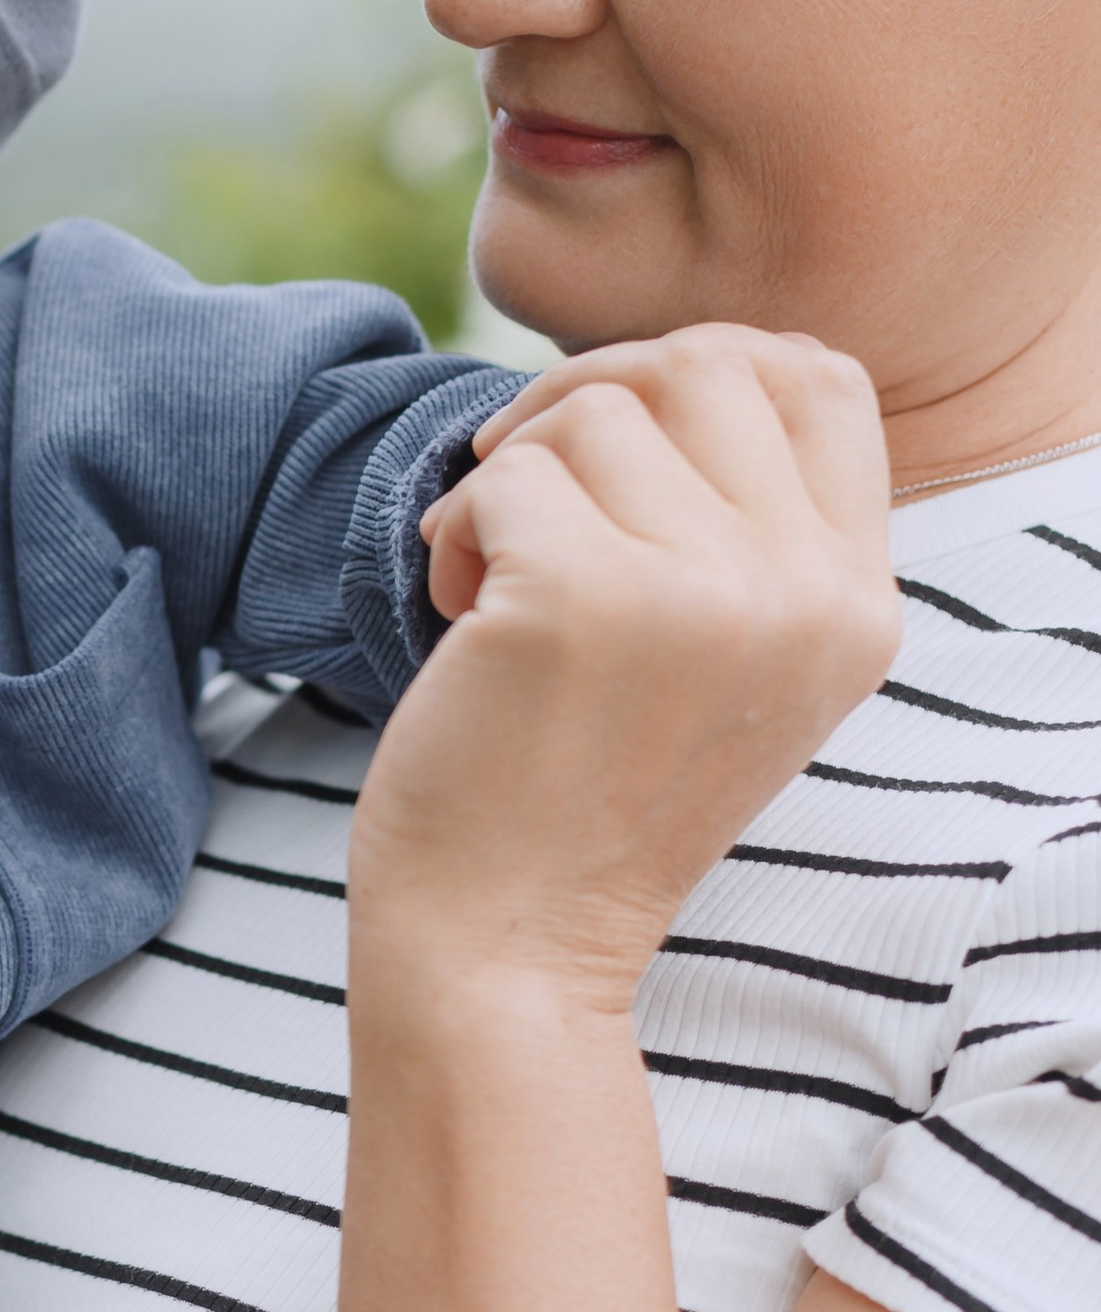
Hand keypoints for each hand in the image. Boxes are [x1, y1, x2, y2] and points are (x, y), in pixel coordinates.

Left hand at [357, 325, 899, 1011]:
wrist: (508, 950)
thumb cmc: (583, 792)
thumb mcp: (725, 658)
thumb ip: (743, 527)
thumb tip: (670, 367)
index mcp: (857, 604)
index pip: (822, 378)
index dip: (704, 370)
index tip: (619, 439)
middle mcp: (806, 592)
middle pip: (706, 362)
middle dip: (588, 398)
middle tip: (525, 489)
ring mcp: (704, 592)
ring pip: (594, 411)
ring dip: (511, 482)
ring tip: (495, 591)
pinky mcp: (583, 596)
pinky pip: (504, 475)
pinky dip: (455, 530)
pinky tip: (459, 620)